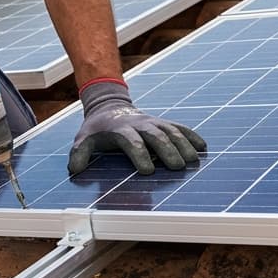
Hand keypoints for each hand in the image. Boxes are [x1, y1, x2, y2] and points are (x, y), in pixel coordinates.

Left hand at [67, 80, 205, 175]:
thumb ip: (79, 154)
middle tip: (177, 167)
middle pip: (155, 135)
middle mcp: (140, 124)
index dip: (139, 154)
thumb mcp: (84, 138)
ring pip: (170, 130)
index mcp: (120, 129)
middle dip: (166, 150)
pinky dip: (191, 135)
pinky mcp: (163, 123)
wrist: (109, 105)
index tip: (147, 171)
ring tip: (193, 161)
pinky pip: (179, 127)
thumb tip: (73, 171)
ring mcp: (153, 122)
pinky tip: (203, 147)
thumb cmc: (97, 129)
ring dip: (183, 144)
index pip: (131, 141)